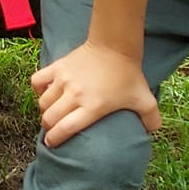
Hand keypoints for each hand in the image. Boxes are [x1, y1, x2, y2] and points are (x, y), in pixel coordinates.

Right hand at [31, 41, 160, 147]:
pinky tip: (45, 92)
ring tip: (51, 113)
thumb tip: (151, 134)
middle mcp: (74, 95)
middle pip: (49, 118)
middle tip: (52, 130)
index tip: (51, 143)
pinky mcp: (57, 67)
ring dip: (45, 110)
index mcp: (93, 106)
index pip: (65, 128)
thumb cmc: (129, 75)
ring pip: (43, 102)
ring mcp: (63, 80)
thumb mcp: (145, 100)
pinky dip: (38, 89)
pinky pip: (37, 81)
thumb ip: (151, 120)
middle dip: (48, 127)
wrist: (115, 46)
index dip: (55, 139)